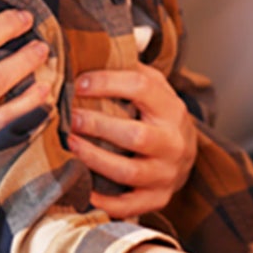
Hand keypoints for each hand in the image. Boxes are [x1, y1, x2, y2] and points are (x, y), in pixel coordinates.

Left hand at [68, 65, 196, 217]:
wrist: (184, 152)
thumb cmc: (157, 115)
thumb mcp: (153, 88)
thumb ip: (130, 70)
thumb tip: (93, 47)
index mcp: (172, 107)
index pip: (142, 88)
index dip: (108, 83)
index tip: (80, 82)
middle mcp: (174, 141)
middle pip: (136, 135)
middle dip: (98, 126)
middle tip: (68, 118)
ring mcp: (167, 173)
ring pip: (128, 172)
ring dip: (94, 160)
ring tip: (69, 147)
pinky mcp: (158, 198)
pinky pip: (129, 205)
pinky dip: (104, 200)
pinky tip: (82, 187)